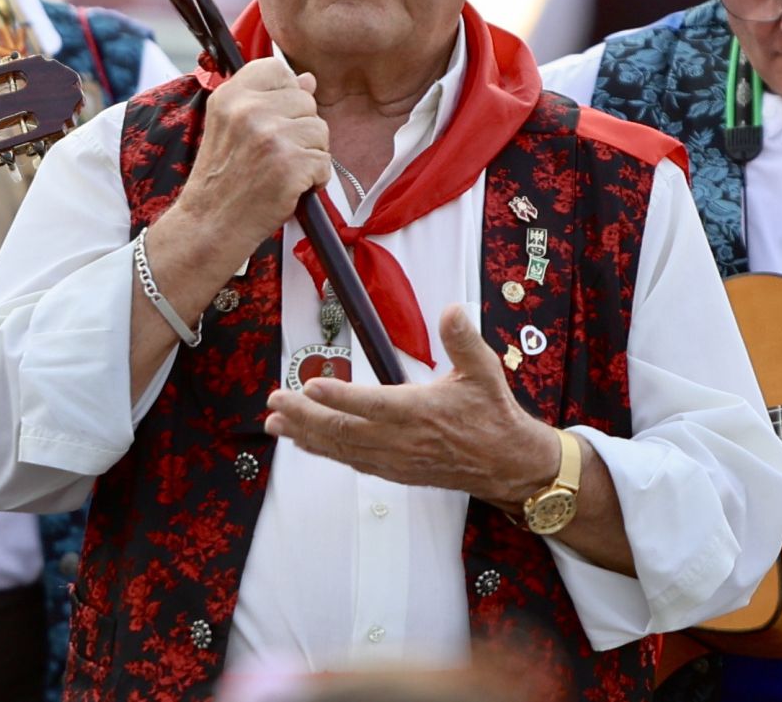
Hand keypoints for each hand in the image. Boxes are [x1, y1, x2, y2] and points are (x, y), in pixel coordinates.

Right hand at [151, 56, 332, 283]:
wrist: (209, 226)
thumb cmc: (221, 180)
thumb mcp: (230, 129)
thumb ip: (266, 100)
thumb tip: (308, 80)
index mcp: (229, 95)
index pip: (277, 68)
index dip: (284, 94)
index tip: (273, 118)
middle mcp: (248, 110)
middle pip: (306, 101)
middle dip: (300, 129)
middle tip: (274, 155)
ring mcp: (270, 136)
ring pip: (320, 130)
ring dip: (310, 154)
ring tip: (281, 171)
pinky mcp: (290, 164)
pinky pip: (325, 162)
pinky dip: (314, 180)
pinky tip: (289, 188)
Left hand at [264, 304, 556, 505]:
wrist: (505, 463)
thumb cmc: (492, 414)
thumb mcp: (484, 370)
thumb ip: (463, 340)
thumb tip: (452, 310)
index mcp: (421, 412)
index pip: (372, 404)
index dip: (339, 397)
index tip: (310, 385)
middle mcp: (402, 440)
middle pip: (344, 429)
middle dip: (304, 415)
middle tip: (275, 400)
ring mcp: (395, 459)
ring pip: (341, 448)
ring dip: (305, 435)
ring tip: (276, 422)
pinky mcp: (394, 470)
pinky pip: (352, 461)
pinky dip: (325, 451)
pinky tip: (306, 442)